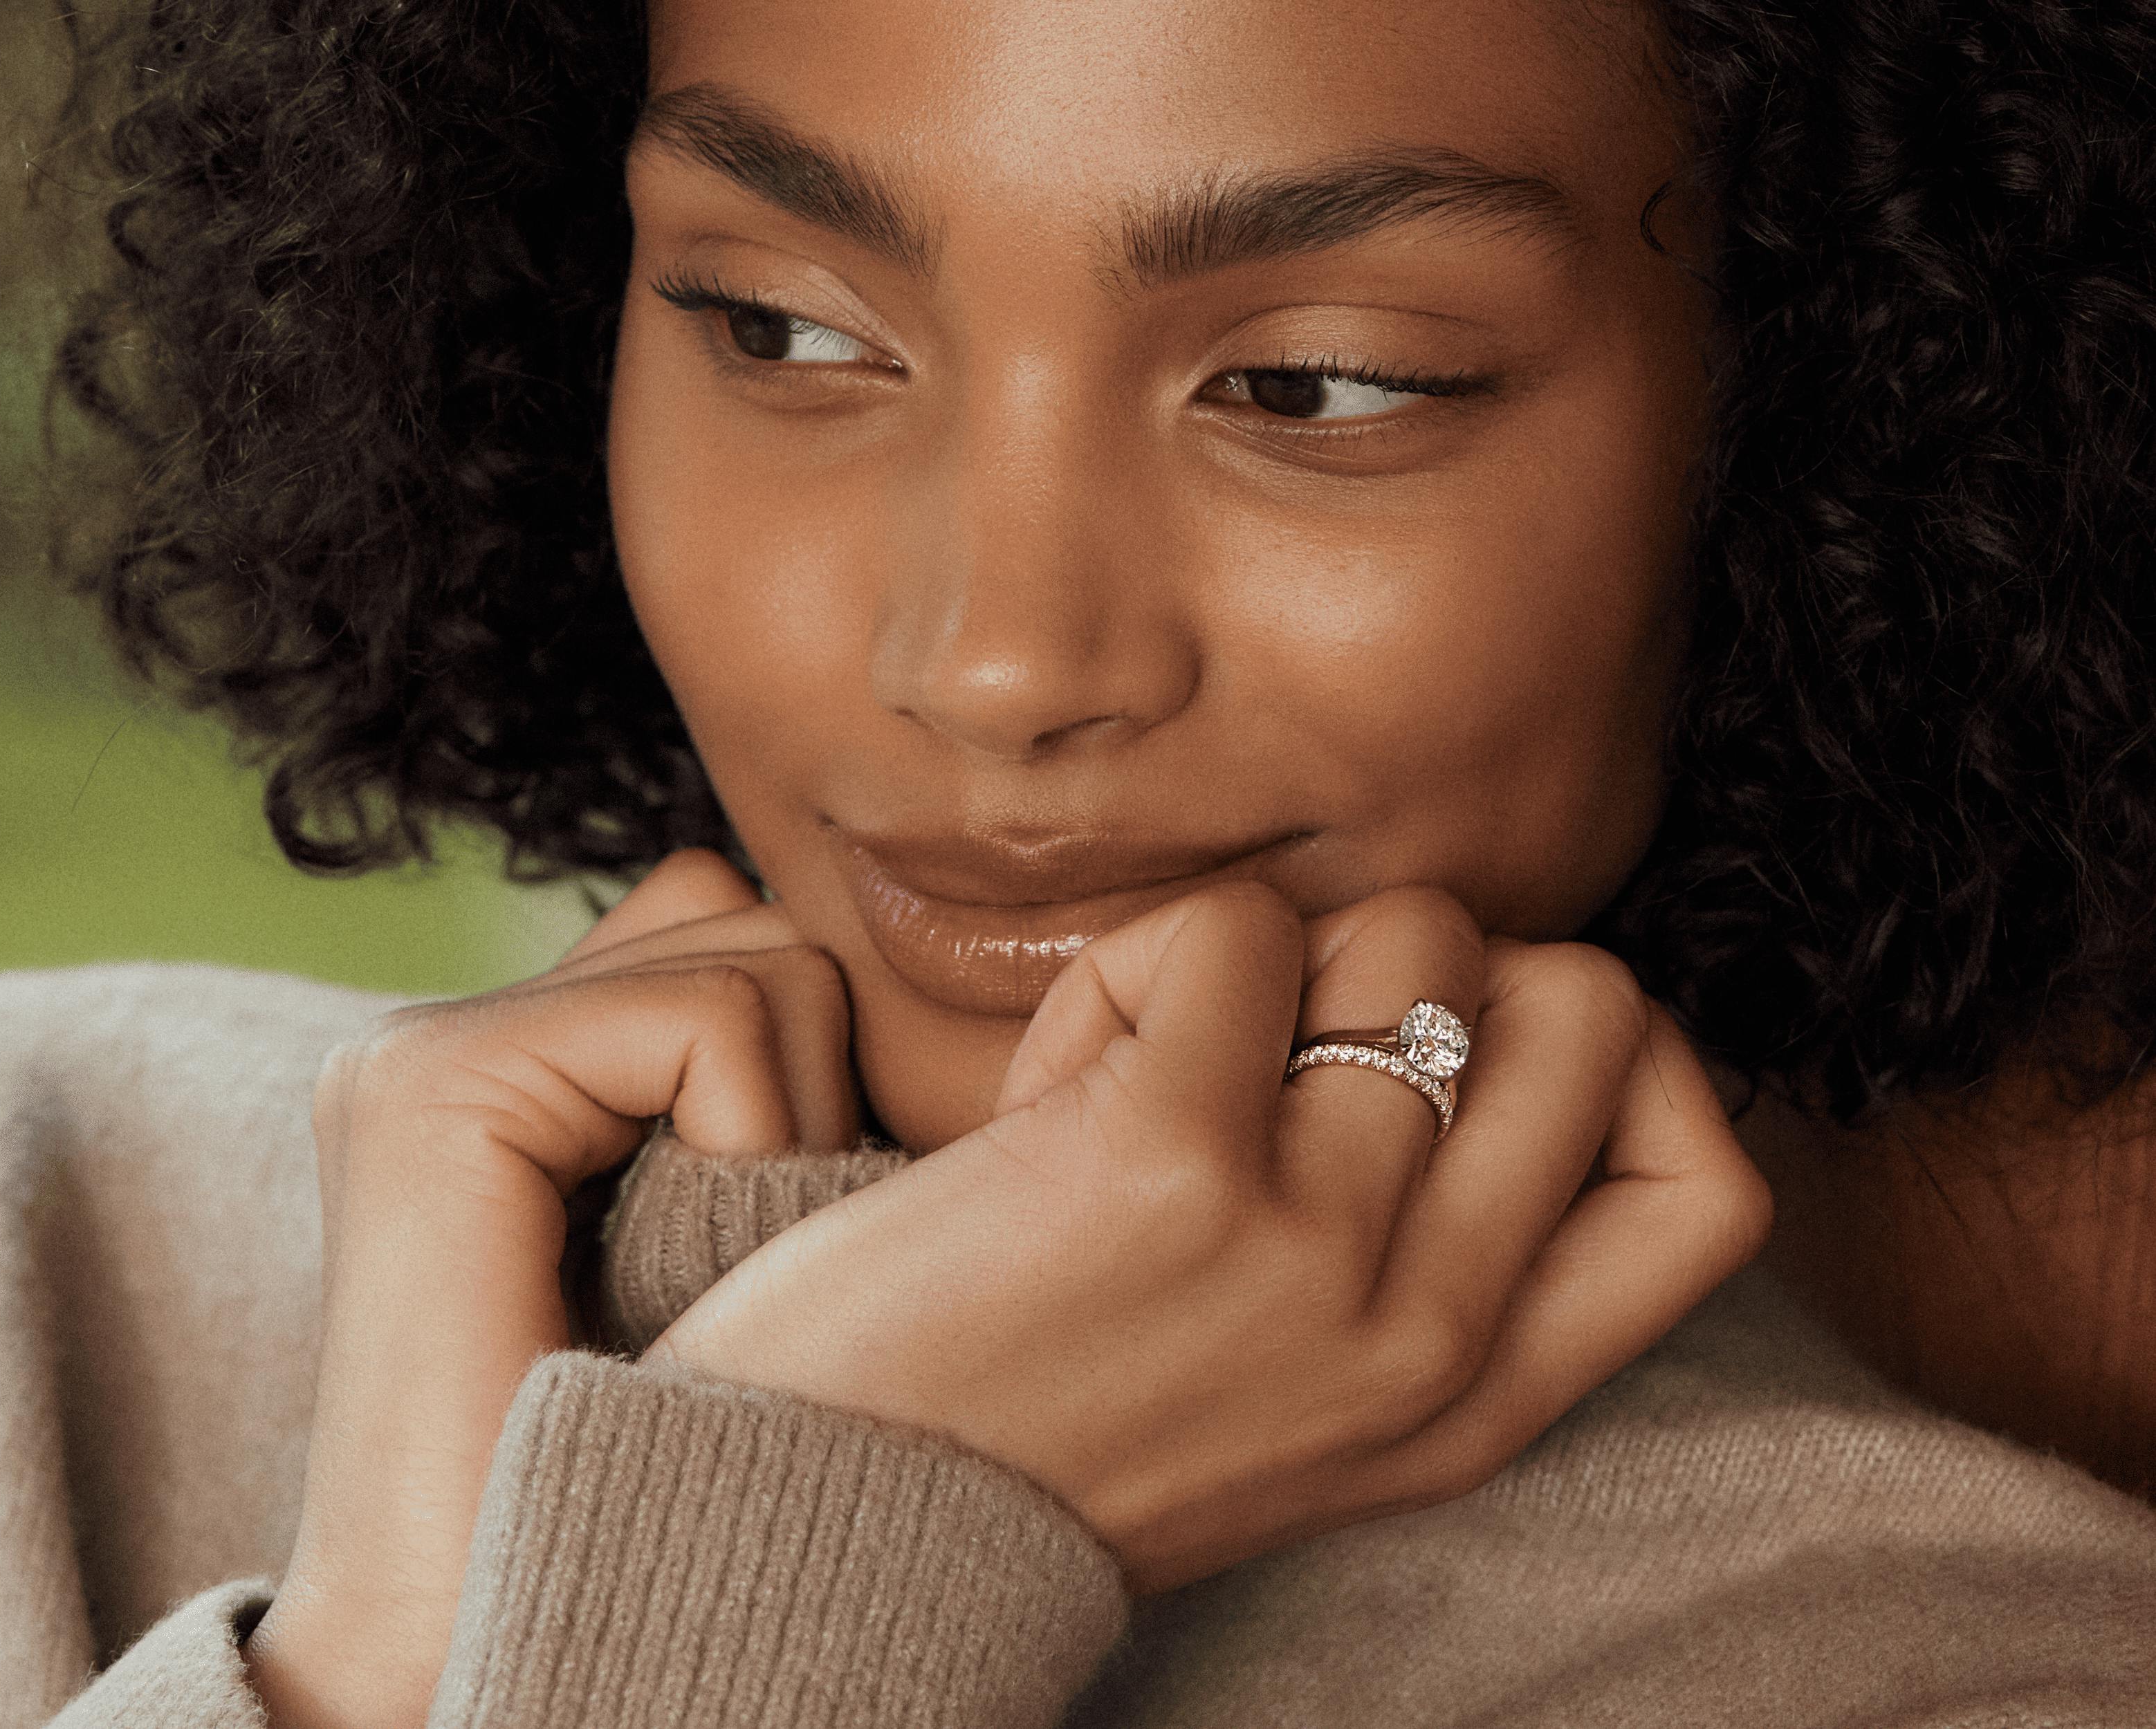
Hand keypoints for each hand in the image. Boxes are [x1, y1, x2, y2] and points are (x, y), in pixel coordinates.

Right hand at [242, 850, 857, 1728]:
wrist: (511, 1645)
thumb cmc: (681, 1471)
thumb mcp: (749, 1248)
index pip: (741, 932)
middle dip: (821, 1085)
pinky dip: (759, 1141)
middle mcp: (455, 1036)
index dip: (819, 1071)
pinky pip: (718, 1019)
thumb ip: (769, 1094)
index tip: (786, 1233)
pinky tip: (687, 1270)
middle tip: (754, 1264)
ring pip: (765, 958)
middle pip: (763, 927)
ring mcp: (425, 1050)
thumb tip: (930, 994)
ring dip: (801, 1122)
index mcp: (519, 1068)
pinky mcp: (434, 1086)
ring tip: (715, 1275)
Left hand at [647, 882, 1771, 1592]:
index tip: (1487, 1053)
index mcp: (1470, 1398)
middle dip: (1454, 966)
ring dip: (1283, 951)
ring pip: (1415, 933)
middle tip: (1307, 1035)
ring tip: (1168, 1061)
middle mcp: (1422, 1334)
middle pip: (1594, 1008)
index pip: (1715, 1192)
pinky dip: (1148, 957)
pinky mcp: (1172, 1164)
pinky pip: (1235, 930)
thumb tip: (1460, 991)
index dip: (1634, 1072)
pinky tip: (1073, 1068)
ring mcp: (1314, 1249)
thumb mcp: (1294, 1393)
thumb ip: (1414, 1251)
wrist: (835, 1515)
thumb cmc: (1041, 1413)